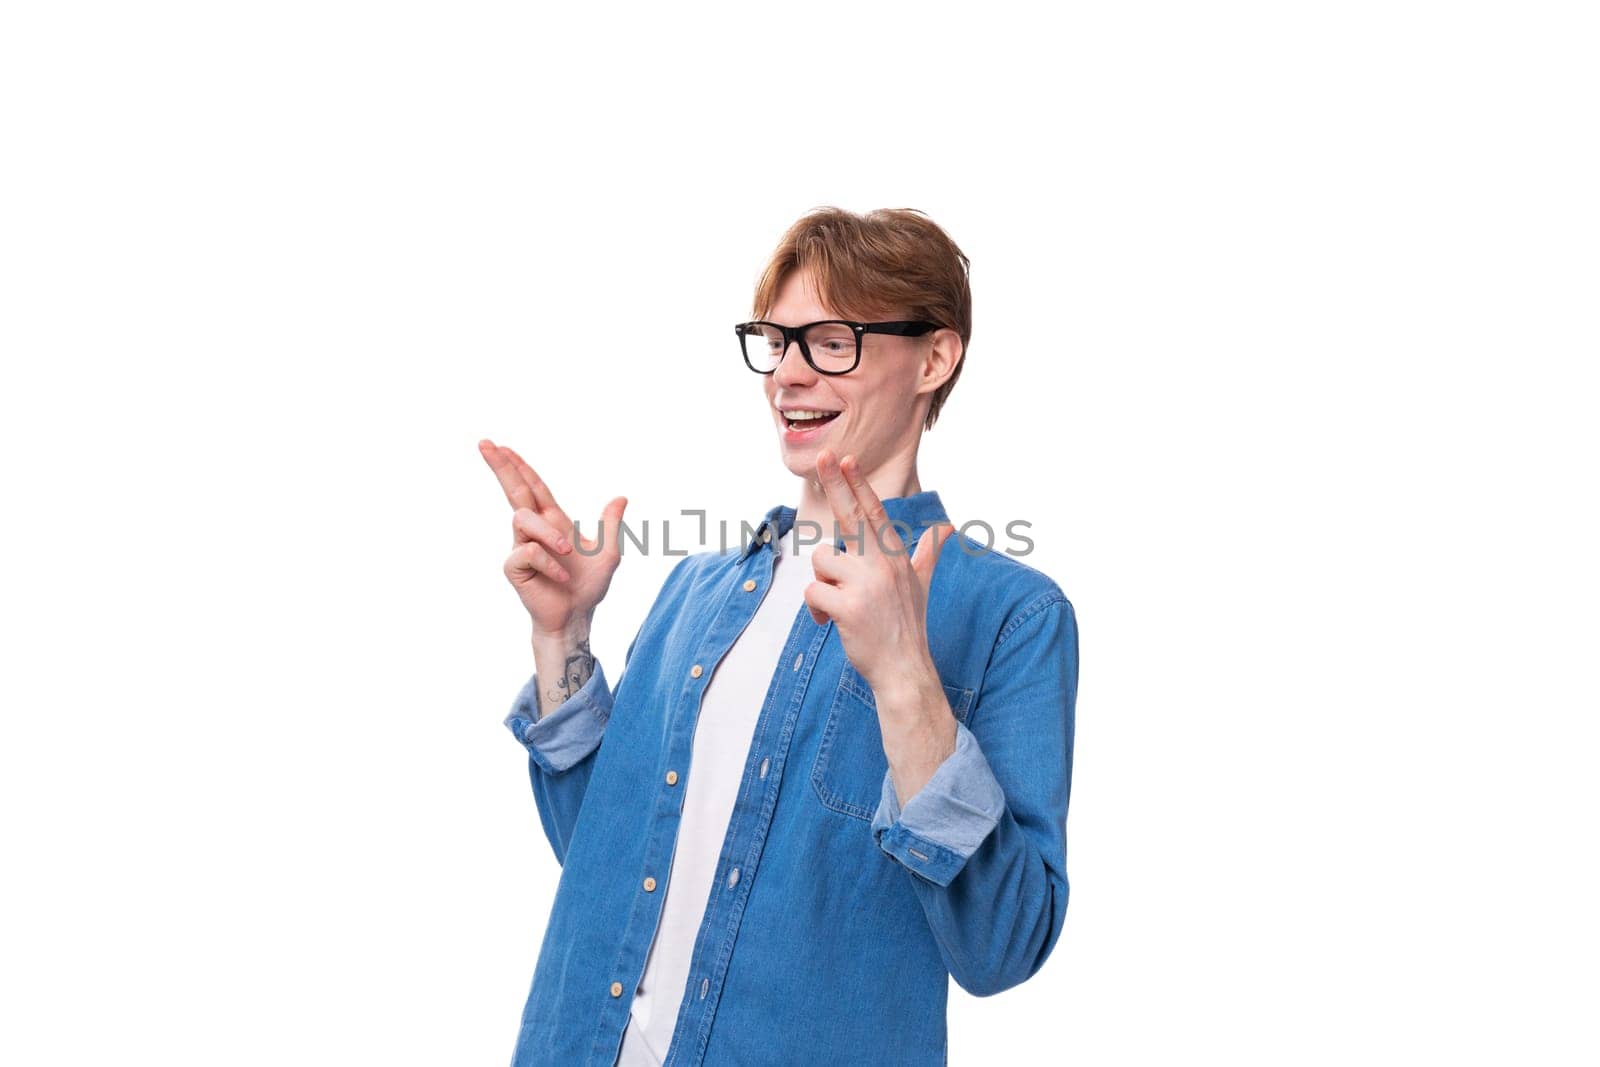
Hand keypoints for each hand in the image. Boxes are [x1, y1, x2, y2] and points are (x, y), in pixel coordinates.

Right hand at [478, 438, 626, 639]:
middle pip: (514, 491)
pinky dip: (550, 563)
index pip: (533, 487)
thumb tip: (621, 497)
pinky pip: (529, 552)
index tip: (502, 445)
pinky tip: (562, 576)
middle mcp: (534, 531)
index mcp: (553, 521)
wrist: (577, 616)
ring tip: (567, 552)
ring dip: (548, 532)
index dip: (519, 466)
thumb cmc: (588, 586)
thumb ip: (612, 525)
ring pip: (523, 519)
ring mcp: (521, 548)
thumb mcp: (609, 553)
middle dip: (501, 467)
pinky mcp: (514, 567)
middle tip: (485, 443)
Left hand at [803, 448, 953, 700]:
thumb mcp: (921, 585)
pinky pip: (813, 592)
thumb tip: (946, 530)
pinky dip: (816, 609)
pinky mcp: (847, 607)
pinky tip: (830, 623)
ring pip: (822, 561)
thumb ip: (927, 554)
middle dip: (835, 482)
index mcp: (896, 557)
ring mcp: (866, 584)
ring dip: (823, 583)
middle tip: (823, 455)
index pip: (874, 512)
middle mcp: (883, 565)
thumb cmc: (907, 628)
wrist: (905, 671)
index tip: (846, 458)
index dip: (858, 484)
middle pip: (851, 515)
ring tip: (839, 605)